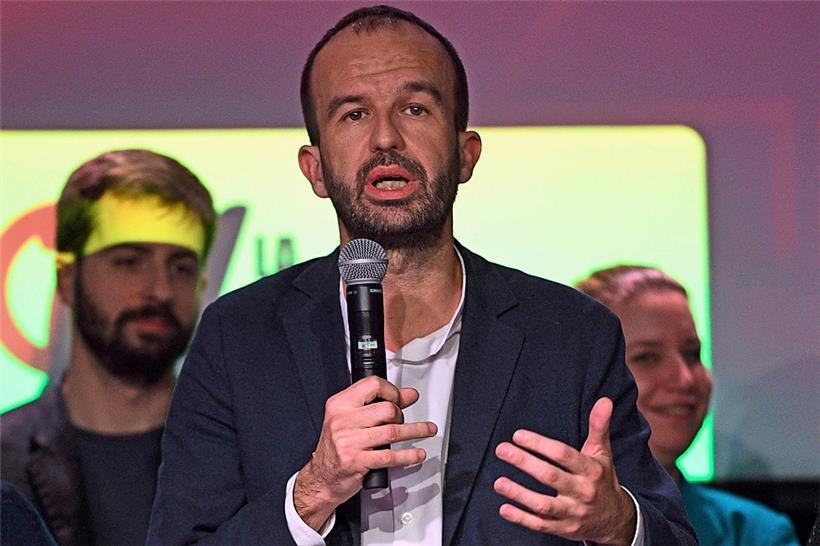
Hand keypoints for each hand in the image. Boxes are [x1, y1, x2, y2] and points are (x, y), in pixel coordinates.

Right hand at [294, 376, 436, 530]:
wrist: (321, 477)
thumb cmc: (335, 447)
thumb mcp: (349, 419)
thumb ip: (376, 404)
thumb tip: (407, 395)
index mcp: (339, 404)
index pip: (372, 385)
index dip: (392, 391)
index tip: (401, 397)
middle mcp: (342, 421)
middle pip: (387, 409)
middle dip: (402, 414)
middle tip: (404, 420)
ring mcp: (349, 442)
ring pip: (392, 431)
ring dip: (415, 431)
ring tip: (427, 430)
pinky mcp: (357, 461)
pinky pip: (390, 456)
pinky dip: (409, 455)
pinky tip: (417, 453)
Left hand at [494, 397, 636, 544]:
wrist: (615, 518)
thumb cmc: (602, 479)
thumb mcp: (602, 452)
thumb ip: (599, 426)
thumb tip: (604, 401)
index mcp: (591, 470)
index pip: (563, 455)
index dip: (540, 444)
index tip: (518, 435)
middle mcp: (582, 491)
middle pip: (550, 476)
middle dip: (524, 462)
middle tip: (502, 450)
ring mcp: (573, 512)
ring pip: (544, 504)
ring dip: (519, 494)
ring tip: (499, 482)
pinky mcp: (564, 528)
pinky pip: (541, 525)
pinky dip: (522, 518)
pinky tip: (505, 509)